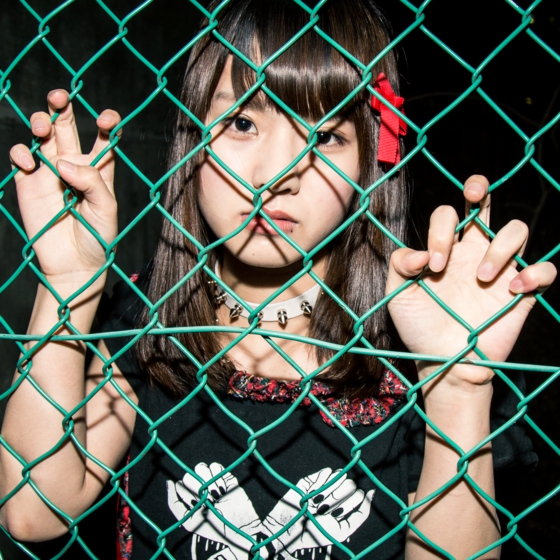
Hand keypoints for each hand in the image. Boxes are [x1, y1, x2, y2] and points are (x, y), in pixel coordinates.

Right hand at [9, 89, 119, 283]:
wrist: (74, 265)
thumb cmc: (97, 238)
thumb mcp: (106, 209)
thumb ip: (92, 182)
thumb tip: (63, 163)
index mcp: (98, 169)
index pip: (103, 137)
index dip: (106, 122)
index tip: (106, 119)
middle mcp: (73, 165)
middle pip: (66, 126)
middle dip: (62, 105)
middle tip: (59, 96)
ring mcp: (49, 172)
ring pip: (41, 135)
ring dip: (40, 122)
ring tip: (41, 128)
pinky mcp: (28, 184)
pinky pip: (21, 158)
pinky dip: (21, 152)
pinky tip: (29, 161)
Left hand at [167, 462, 260, 558]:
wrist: (237, 525)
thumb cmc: (213, 527)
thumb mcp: (189, 521)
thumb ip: (174, 504)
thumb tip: (170, 481)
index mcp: (190, 499)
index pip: (181, 485)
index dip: (186, 490)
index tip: (194, 499)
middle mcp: (200, 489)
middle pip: (190, 475)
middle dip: (196, 485)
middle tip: (206, 497)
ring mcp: (212, 481)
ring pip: (201, 468)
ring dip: (208, 480)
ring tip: (216, 493)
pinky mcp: (225, 477)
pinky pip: (215, 466)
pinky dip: (218, 474)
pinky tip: (222, 487)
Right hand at [263, 467, 373, 553]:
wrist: (288, 530)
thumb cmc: (316, 534)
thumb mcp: (342, 530)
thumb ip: (360, 514)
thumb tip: (372, 492)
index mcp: (344, 509)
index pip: (358, 496)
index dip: (354, 500)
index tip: (342, 509)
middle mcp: (336, 496)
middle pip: (350, 484)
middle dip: (342, 494)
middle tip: (327, 508)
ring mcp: (324, 487)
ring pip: (339, 476)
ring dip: (332, 488)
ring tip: (319, 503)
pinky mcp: (311, 480)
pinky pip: (325, 473)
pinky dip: (322, 480)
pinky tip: (314, 493)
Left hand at [387, 175, 556, 388]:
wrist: (443, 361)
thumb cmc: (419, 326)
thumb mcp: (397, 296)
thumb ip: (400, 266)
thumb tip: (420, 252)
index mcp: (445, 249)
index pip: (447, 215)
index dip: (441, 229)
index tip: (434, 265)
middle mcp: (473, 252)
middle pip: (484, 204)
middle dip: (480, 187)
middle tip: (473, 192)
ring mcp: (499, 269)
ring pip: (517, 230)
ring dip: (501, 246)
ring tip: (482, 277)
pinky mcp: (522, 293)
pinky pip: (545, 270)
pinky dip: (535, 273)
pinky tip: (512, 289)